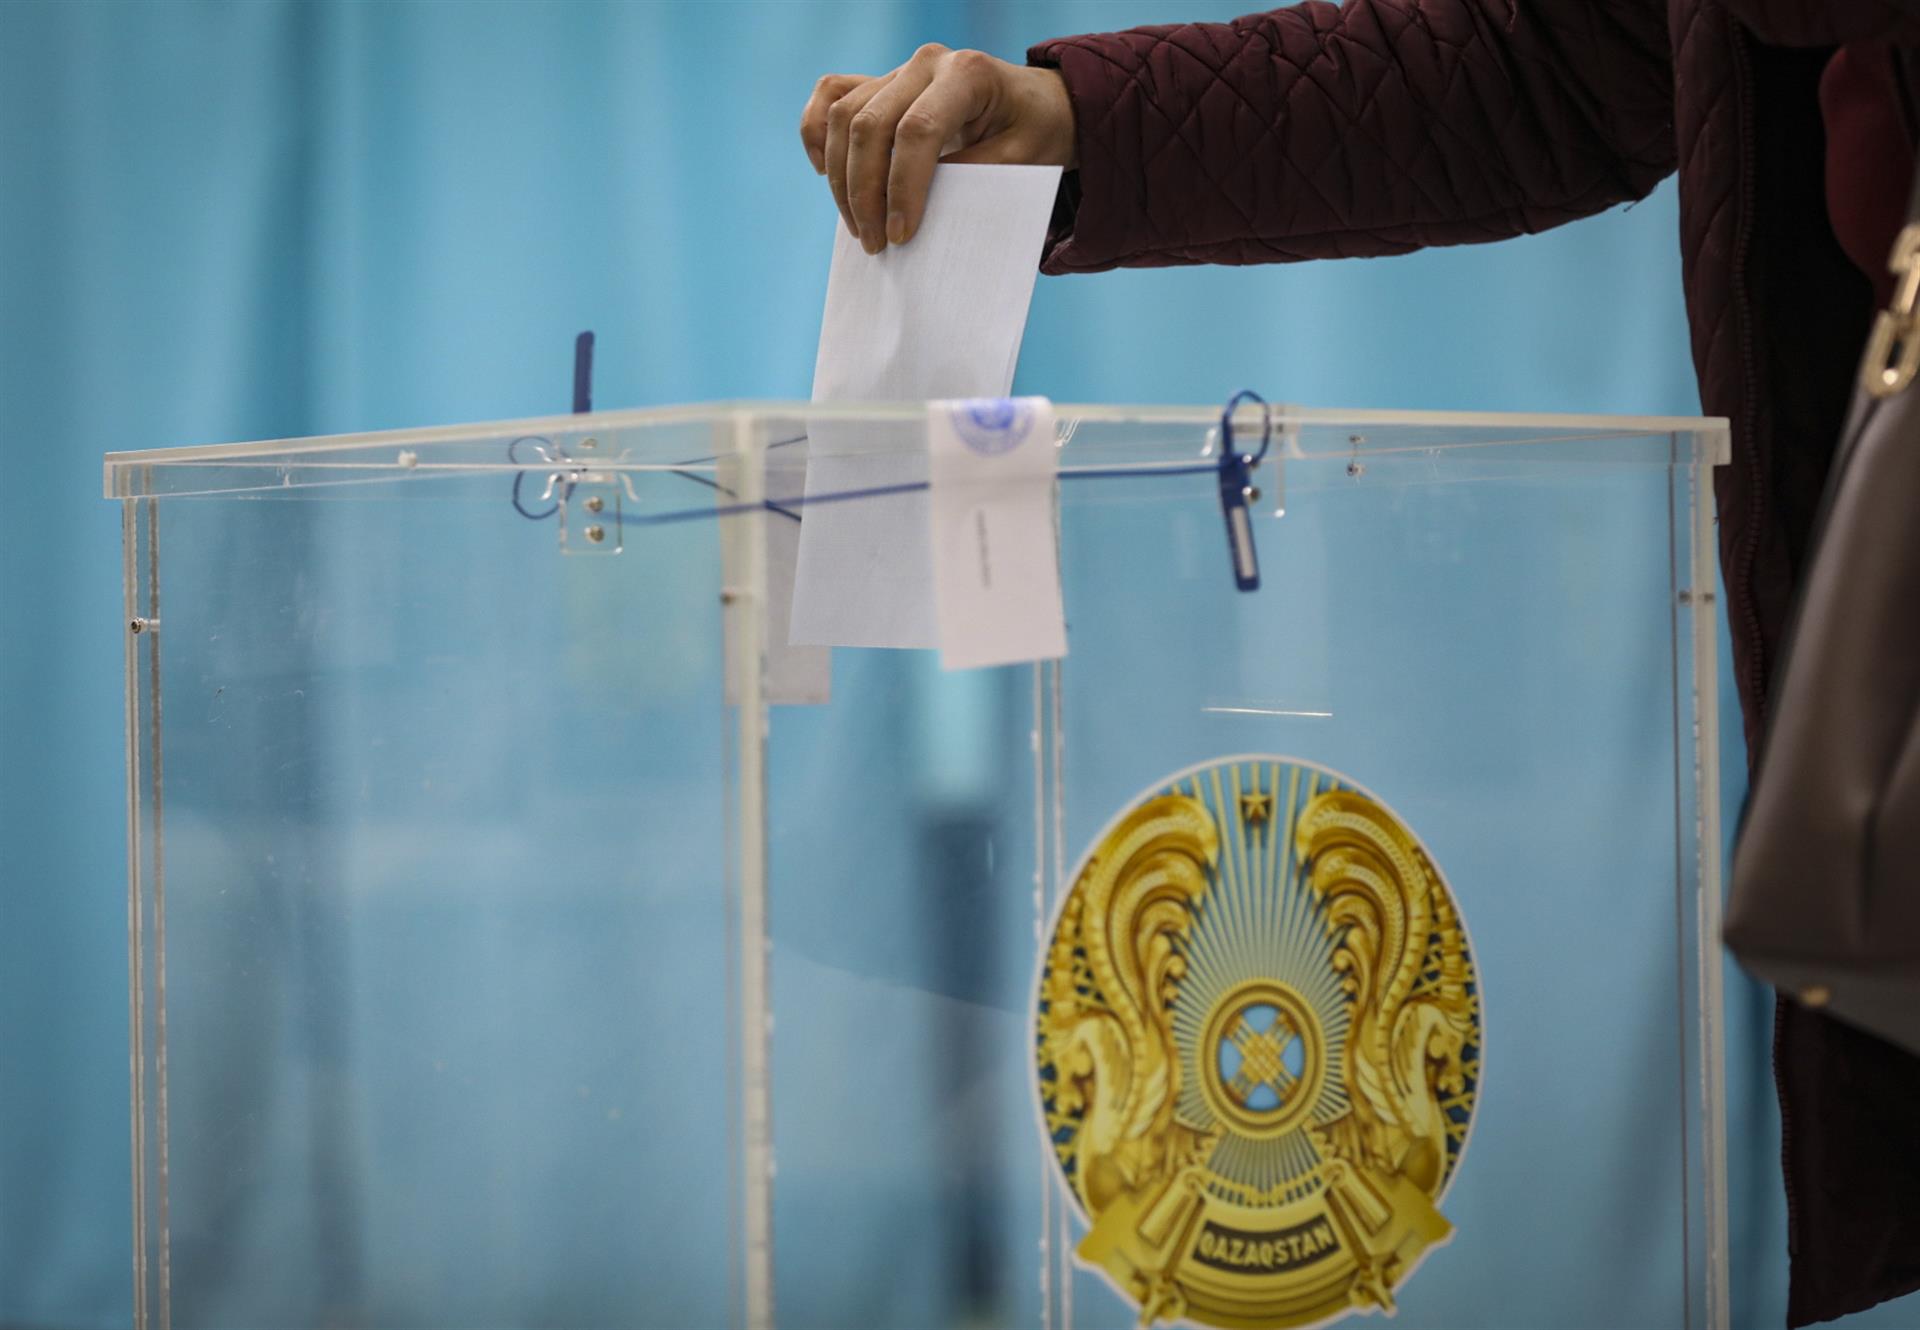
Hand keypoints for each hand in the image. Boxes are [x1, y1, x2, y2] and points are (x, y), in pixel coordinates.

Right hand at [800, 44, 1075, 253]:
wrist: (1030, 104)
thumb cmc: (1031, 133)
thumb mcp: (1023, 161)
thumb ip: (976, 178)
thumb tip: (919, 209)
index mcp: (967, 74)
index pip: (918, 130)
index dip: (902, 187)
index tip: (900, 235)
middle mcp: (926, 63)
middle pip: (870, 125)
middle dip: (865, 193)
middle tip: (875, 244)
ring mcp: (897, 70)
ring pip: (843, 117)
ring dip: (841, 180)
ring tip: (858, 227)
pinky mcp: (879, 83)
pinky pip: (830, 96)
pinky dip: (817, 134)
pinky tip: (823, 173)